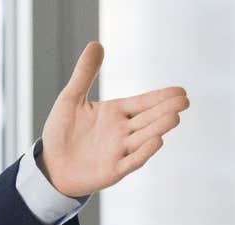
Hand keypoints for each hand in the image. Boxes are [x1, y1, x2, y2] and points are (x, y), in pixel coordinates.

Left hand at [39, 42, 188, 197]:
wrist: (49, 165)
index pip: (144, 103)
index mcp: (115, 113)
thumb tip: (96, 44)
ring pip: (144, 138)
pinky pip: (132, 161)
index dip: (161, 97)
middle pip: (149, 119)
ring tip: (174, 117)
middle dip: (166, 110)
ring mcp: (119, 151)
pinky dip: (144, 152)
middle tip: (184, 101)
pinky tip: (157, 141)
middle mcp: (122, 132)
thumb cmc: (61, 132)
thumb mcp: (71, 98)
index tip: (180, 91)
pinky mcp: (113, 170)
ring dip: (159, 128)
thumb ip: (84, 73)